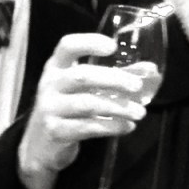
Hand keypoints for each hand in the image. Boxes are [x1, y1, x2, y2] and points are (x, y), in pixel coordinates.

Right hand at [17, 33, 146, 188]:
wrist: (39, 145)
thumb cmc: (66, 108)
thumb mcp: (82, 89)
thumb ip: (114, 77)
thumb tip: (150, 70)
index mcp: (56, 67)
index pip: (67, 46)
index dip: (89, 42)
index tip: (113, 47)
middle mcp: (50, 84)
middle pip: (83, 75)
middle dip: (114, 79)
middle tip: (137, 87)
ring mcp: (50, 108)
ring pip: (88, 104)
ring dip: (118, 107)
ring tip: (140, 112)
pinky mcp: (56, 131)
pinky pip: (88, 127)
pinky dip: (111, 127)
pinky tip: (127, 126)